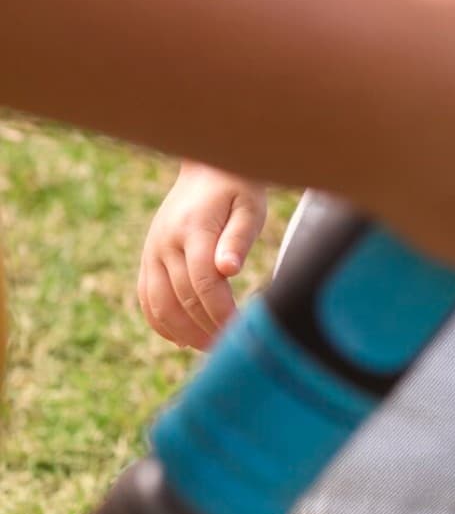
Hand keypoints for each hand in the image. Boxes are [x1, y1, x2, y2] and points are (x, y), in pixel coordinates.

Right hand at [138, 163, 268, 349]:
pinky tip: (183, 339)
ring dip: (183, 332)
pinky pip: (146, 298)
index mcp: (193, 229)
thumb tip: (228, 270)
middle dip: (206, 327)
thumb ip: (239, 237)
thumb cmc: (238, 186)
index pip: (203, 282)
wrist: (207, 166)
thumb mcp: (250, 204)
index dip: (220, 311)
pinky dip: (161, 323)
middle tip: (229, 346)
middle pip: (182, 298)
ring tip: (210, 347)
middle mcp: (166, 243)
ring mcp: (152, 251)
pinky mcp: (148, 258)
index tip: (238, 329)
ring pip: (159, 304)